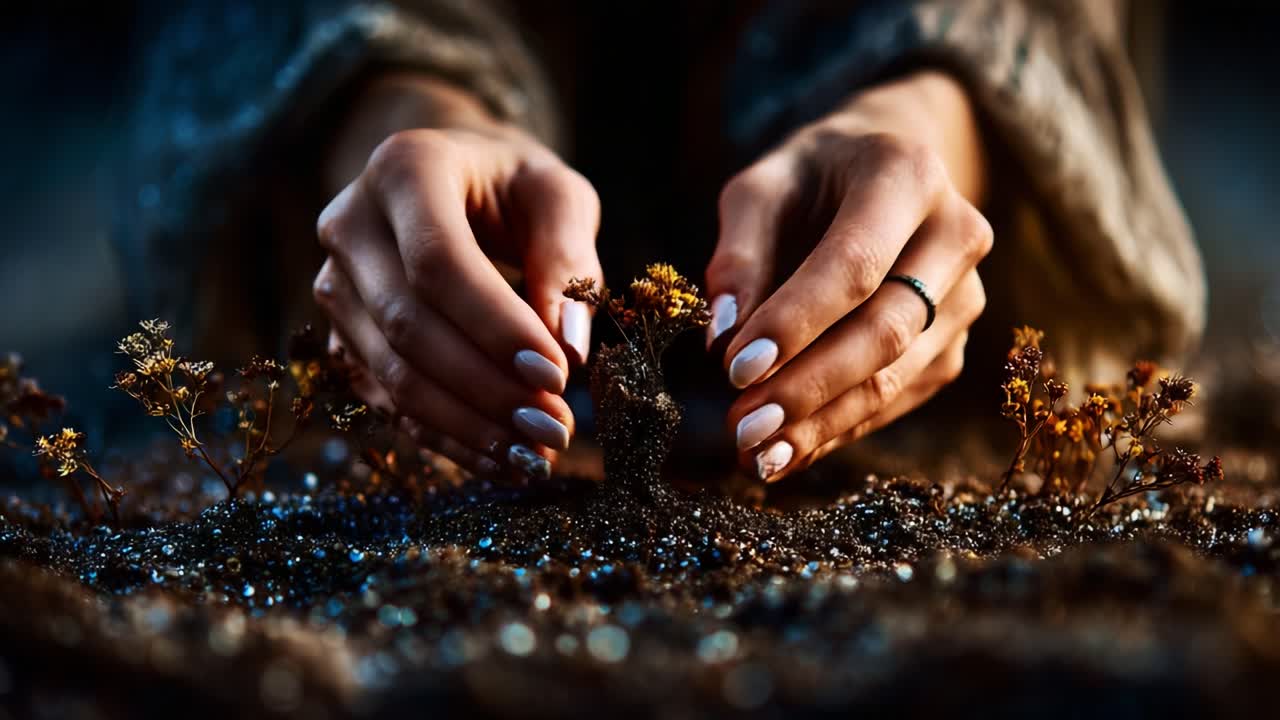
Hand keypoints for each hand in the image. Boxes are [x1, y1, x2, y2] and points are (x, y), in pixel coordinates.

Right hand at [313, 76, 601, 479]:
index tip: (557, 374)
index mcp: (404, 169)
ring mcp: (334, 284)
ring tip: (536, 453)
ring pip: (390, 373)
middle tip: (554, 428)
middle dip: (486, 388)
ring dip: (466, 425)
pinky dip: (447, 437)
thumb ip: (568, 260)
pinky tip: (502, 459)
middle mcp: (350, 225)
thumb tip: (571, 348)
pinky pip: (387, 400)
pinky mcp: (340, 336)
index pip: (438, 263)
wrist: (452, 181)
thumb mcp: (556, 197)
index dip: (495, 327)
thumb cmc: (513, 185)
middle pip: (407, 326)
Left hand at [705, 71, 991, 481]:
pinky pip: (898, 397)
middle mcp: (955, 235)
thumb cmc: (811, 178)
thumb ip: (738, 254)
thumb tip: (723, 336)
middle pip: (886, 329)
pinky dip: (839, 428)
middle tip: (744, 426)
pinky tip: (788, 450)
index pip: (855, 263)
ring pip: (896, 375)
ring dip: (822, 422)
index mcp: (907, 176)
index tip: (735, 369)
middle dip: (808, 387)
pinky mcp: (953, 344)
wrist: (883, 171)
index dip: (796, 322)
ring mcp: (965, 296)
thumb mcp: (761, 189)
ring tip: (757, 454)